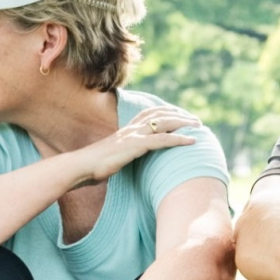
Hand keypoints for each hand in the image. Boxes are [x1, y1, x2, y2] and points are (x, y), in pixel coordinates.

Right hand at [73, 105, 202, 183]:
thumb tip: (124, 161)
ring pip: (164, 123)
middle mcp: (130, 129)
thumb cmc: (92, 166)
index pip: (149, 113)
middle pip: (160, 114)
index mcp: (125, 130)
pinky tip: (192, 141)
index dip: (166, 111)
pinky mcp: (135, 146)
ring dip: (184, 123)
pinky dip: (179, 139)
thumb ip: (121, 154)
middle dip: (179, 115)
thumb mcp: (110, 157)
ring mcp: (133, 136)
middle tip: (195, 120)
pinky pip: (162, 140)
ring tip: (198, 126)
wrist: (80, 167)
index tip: (180, 115)